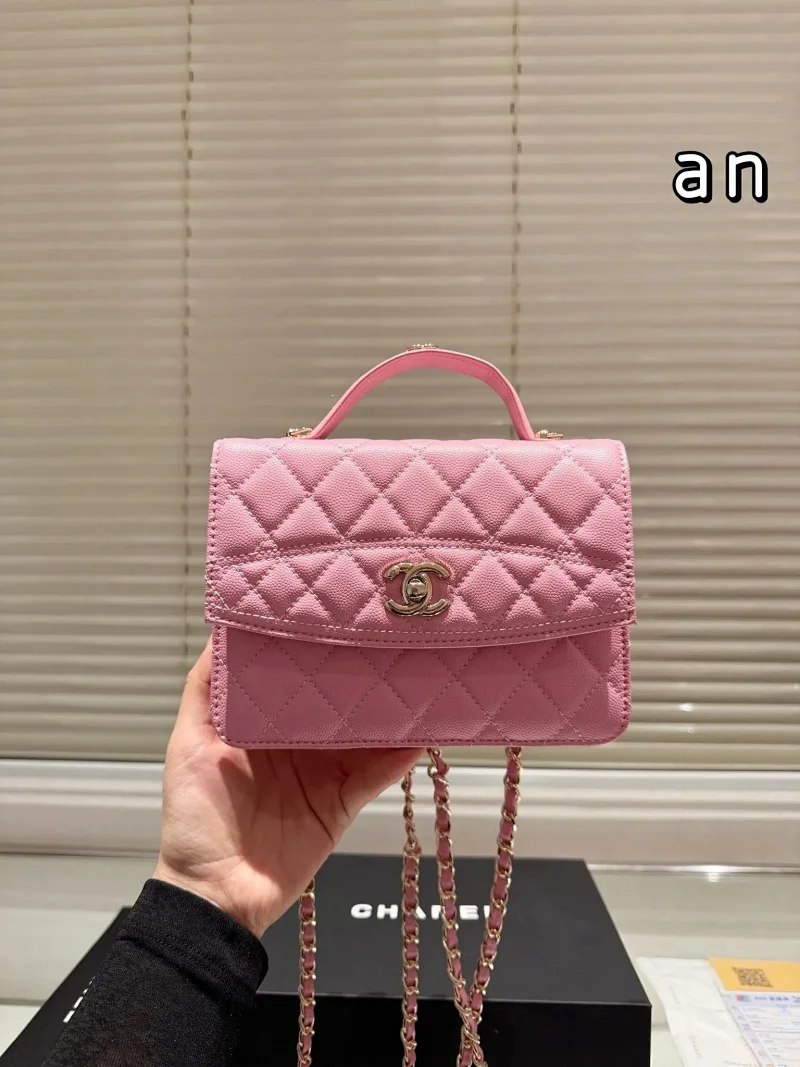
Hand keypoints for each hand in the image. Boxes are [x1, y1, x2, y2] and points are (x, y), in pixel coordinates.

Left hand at [154, 639, 422, 936]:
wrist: (215, 895)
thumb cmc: (194, 816)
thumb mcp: (189, 743)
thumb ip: (205, 689)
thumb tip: (223, 628)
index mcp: (262, 721)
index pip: (296, 674)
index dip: (315, 646)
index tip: (338, 611)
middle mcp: (298, 740)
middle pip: (337, 697)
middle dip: (362, 669)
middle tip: (392, 632)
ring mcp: (325, 770)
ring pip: (365, 729)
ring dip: (390, 706)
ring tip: (419, 669)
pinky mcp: (344, 802)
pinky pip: (379, 772)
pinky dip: (401, 753)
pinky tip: (424, 728)